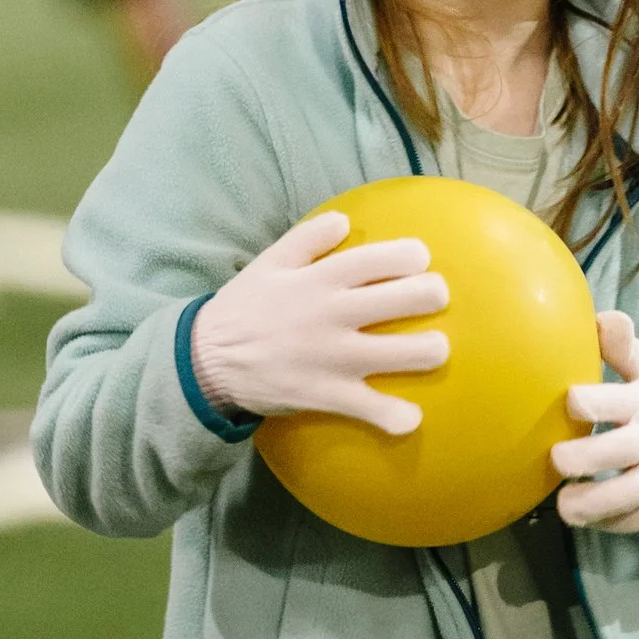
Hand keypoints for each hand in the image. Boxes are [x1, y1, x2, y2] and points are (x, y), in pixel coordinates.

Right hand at [191, 213, 448, 431]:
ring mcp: (335, 357)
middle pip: (407, 299)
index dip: (411, 256)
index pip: (380, 258)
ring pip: (405, 353)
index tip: (420, 260)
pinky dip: (396, 417)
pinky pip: (372, 409)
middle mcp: (334, 314)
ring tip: (433, 349)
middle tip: (433, 299)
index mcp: (320, 280)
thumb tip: (344, 219)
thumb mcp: (268, 264)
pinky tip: (409, 418)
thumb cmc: (242, 309)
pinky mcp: (328, 395)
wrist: (204, 362)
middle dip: (432, 295)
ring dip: (430, 351)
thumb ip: (307, 238)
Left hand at [550, 312, 638, 531]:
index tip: (569, 401)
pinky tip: (582, 516)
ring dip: (595, 503)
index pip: (620, 401)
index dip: (593, 402)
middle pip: (624, 451)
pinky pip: (633, 520)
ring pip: (630, 495)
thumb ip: (622, 347)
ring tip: (564, 505)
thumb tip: (603, 317)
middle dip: (589, 457)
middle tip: (557, 457)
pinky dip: (608, 521)